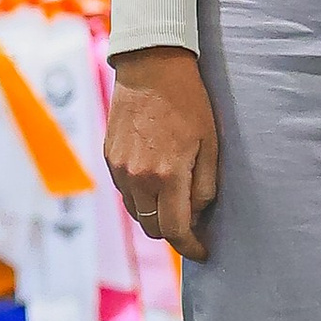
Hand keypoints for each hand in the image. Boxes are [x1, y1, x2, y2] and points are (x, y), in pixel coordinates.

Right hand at [105, 47, 220, 260]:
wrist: (151, 66)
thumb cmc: (189, 102)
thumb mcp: (211, 143)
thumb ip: (205, 186)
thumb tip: (198, 216)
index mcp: (166, 176)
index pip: (175, 230)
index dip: (191, 248)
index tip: (203, 253)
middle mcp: (137, 178)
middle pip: (153, 228)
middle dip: (174, 232)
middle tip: (194, 225)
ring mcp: (119, 169)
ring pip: (137, 212)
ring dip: (156, 215)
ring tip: (176, 199)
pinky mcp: (109, 157)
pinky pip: (125, 192)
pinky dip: (141, 195)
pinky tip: (157, 179)